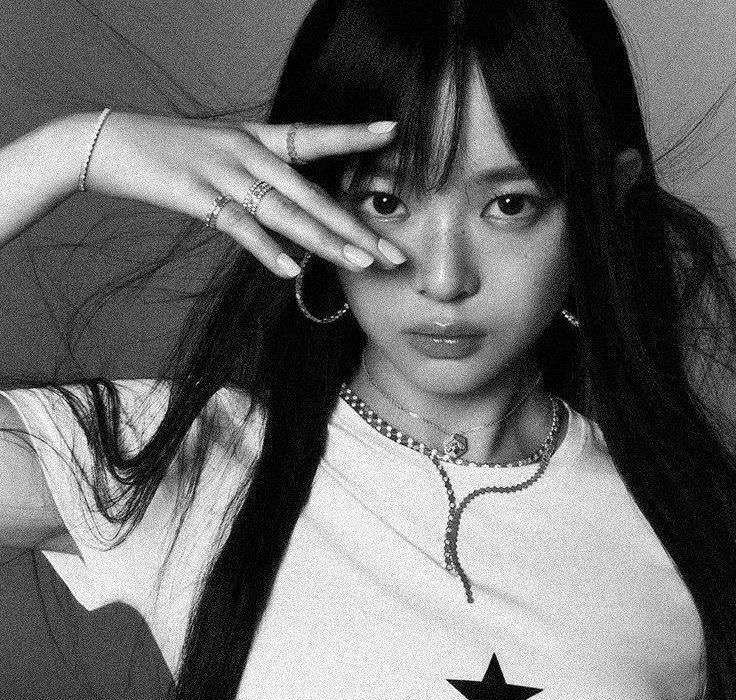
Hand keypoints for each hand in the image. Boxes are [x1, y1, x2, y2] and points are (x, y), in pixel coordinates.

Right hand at [73, 111, 407, 276]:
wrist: (107, 143)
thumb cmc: (171, 153)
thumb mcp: (223, 156)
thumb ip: (260, 181)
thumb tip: (292, 219)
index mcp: (257, 139)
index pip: (314, 136)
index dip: (353, 134)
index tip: (393, 132)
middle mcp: (248, 153)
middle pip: (312, 194)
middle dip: (355, 227)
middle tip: (393, 254)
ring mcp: (223, 173)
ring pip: (286, 211)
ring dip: (325, 241)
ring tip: (362, 263)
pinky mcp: (196, 195)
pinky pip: (239, 226)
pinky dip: (265, 248)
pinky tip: (290, 269)